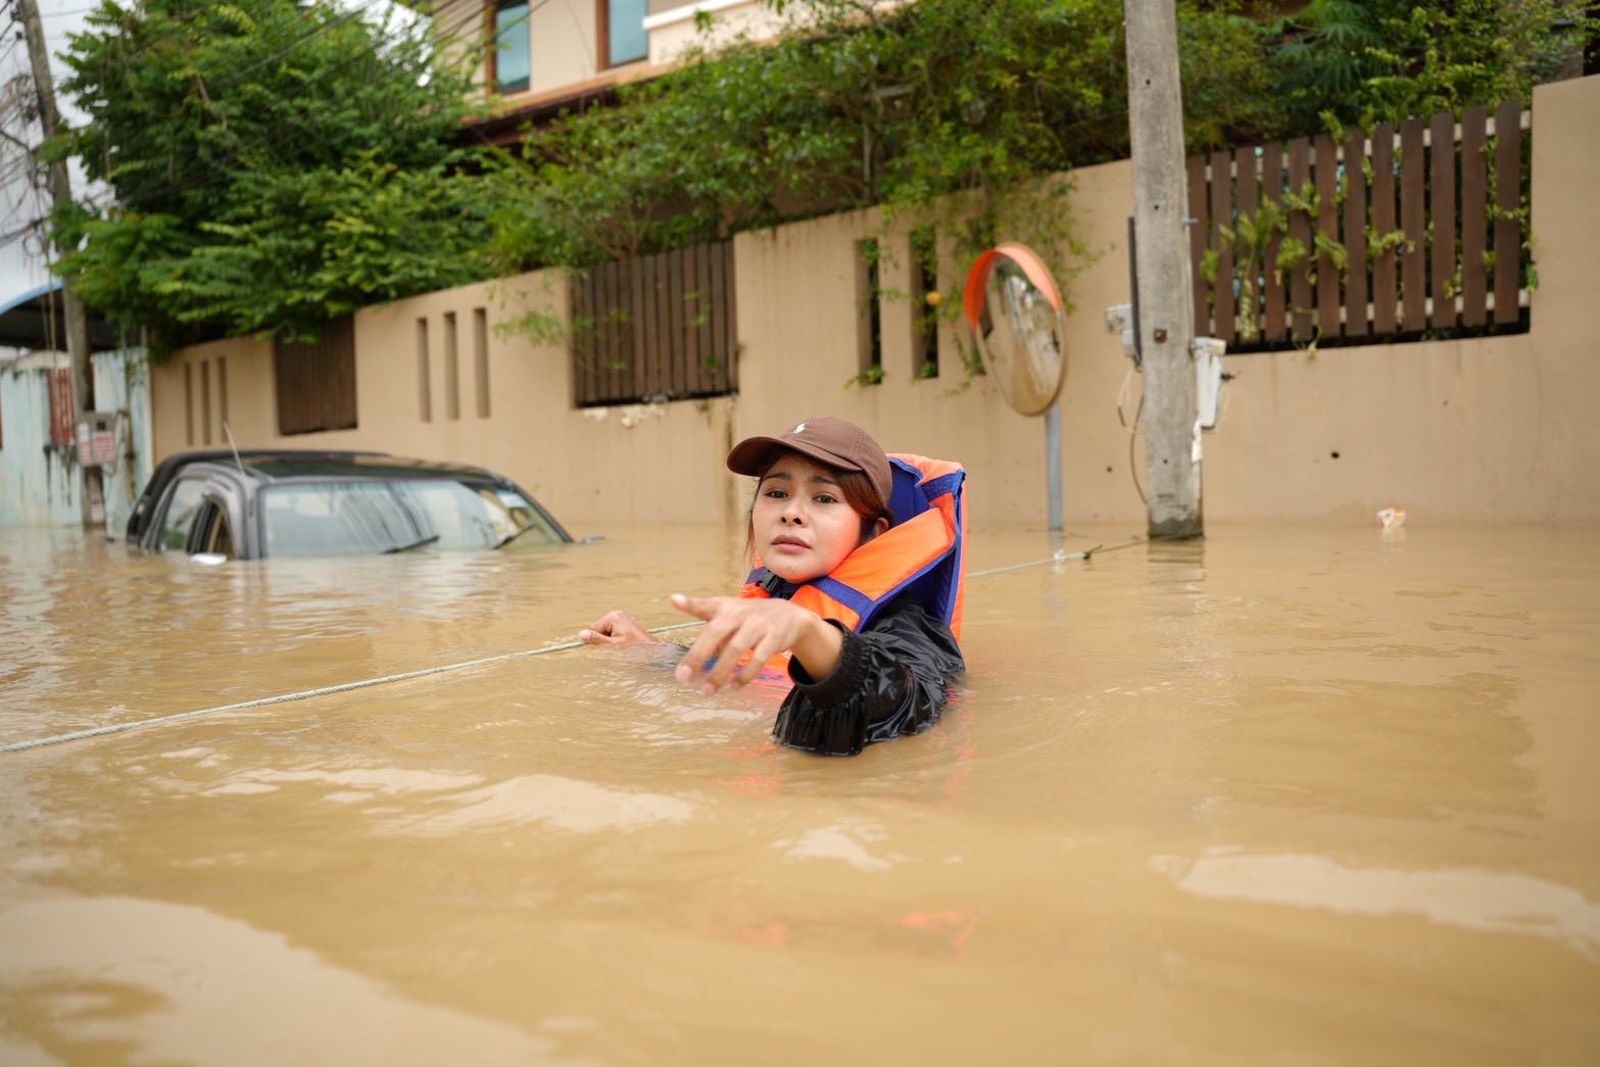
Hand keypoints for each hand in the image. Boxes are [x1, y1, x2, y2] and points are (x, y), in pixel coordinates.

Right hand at [579, 610, 657, 646]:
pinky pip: (617, 634)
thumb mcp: (612, 647)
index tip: (606, 649)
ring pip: (608, 633)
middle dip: (605, 641)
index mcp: (614, 617)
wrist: (655, 656)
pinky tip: (626, 648)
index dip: (597, 641)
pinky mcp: (629, 626)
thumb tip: (581, 634)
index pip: (594, 629)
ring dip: (612, 643)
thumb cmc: (635, 651)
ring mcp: (625, 619)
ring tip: (623, 649)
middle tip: (616, 650)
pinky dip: (618, 642)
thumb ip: (596, 640)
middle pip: (601, 630)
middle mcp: (620, 615)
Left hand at [670, 593, 842, 693]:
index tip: (675, 600)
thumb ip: (703, 615)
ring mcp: (758, 625)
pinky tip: (733, 687)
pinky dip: (744, 675)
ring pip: (736, 649)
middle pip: (716, 632)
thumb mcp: (728, 612)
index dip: (691, 603)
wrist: (790, 615)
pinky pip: (758, 660)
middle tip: (683, 677)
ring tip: (707, 691)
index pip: (706, 604)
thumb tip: (679, 617)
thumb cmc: (749, 617)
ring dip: (720, 672)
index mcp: (725, 607)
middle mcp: (740, 613)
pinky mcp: (774, 638)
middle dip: (698, 655)